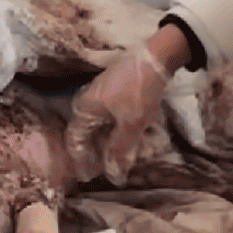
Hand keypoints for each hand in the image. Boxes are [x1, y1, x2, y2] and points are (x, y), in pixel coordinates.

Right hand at [65, 44, 172, 184]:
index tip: (89, 176)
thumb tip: (114, 175)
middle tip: (108, 169)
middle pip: (89, 133)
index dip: (80, 159)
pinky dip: (122, 130)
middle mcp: (91, 100)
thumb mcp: (131, 123)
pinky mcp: (119, 92)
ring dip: (112, 142)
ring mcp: (105, 95)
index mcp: (87, 107)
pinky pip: (115, 117)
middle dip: (98, 153)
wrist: (158, 57)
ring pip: (104, 125)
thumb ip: (120, 150)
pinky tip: (135, 139)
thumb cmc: (139, 90)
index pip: (74, 139)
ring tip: (124, 157)